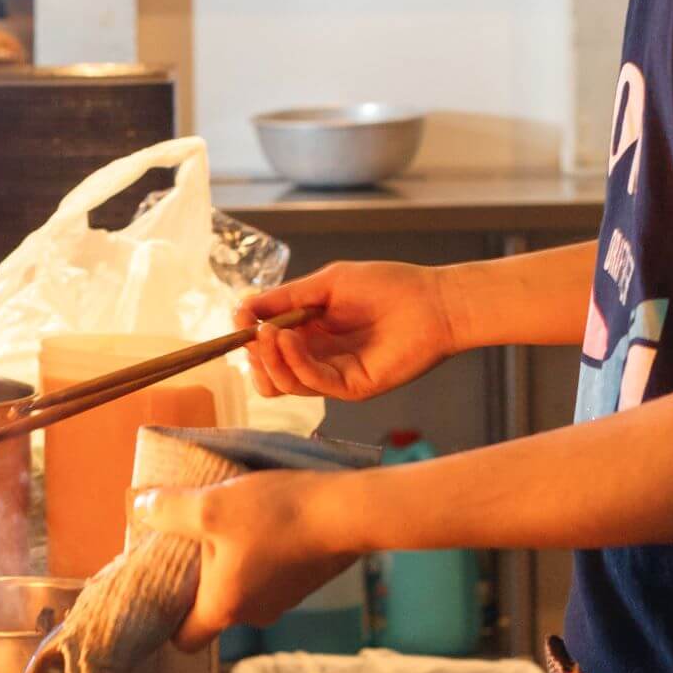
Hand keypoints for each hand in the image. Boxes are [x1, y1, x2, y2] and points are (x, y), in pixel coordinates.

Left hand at [133, 470, 354, 652]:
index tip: (162, 586)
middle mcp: (254, 615)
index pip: (184, 640)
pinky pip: (267, 574)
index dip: (167, 620)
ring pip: (240, 587)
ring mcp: (283, 600)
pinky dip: (259, 552)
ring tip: (227, 521)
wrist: (346, 512)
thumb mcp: (211, 506)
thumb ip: (170, 510)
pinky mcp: (304, 581)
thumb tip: (141, 508)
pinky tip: (262, 519)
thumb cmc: (275, 514)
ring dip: (230, 559)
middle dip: (198, 576)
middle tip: (188, 538)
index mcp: (224, 608)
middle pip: (211, 608)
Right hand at [238, 261, 462, 399]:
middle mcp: (318, 358)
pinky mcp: (352, 387)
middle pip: (270, 375)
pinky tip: (290, 339)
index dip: (250, 338)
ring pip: (286, 384)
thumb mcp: (326, 284)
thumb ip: (285, 298)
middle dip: (256, 358)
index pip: (267, 349)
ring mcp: (334, 376)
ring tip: (270, 334)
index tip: (240, 320)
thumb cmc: (386, 286)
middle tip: (254, 336)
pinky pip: (313, 383)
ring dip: (271, 360)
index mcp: (309, 333)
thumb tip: (241, 308)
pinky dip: (294, 363)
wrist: (433, 301)